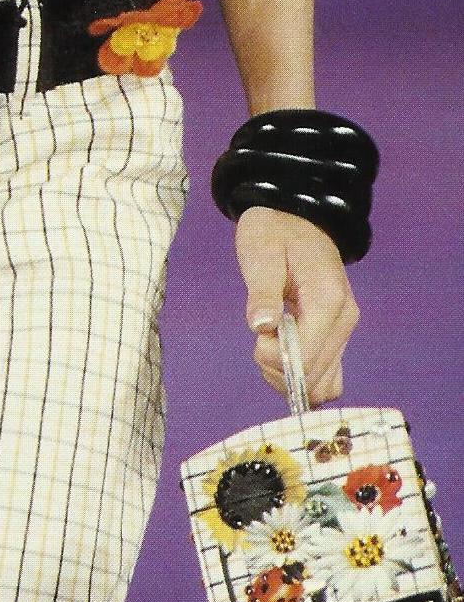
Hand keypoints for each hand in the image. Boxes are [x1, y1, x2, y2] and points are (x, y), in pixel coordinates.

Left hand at [234, 205, 359, 403]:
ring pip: (324, 385)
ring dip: (289, 378)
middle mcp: (345, 319)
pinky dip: (302, 376)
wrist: (295, 217)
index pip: (306, 356)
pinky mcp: (338, 336)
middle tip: (260, 339)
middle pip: (315, 377)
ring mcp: (344, 330)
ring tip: (270, 345)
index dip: (275, 358)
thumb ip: (262, 291)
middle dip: (279, 369)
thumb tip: (262, 326)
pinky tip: (282, 353)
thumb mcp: (261, 252)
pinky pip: (327, 376)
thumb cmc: (274, 231)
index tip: (256, 337)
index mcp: (328, 298)